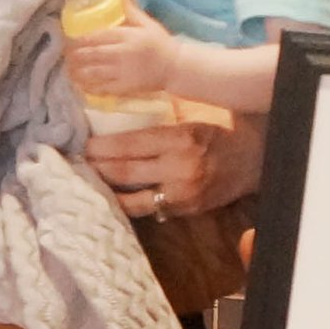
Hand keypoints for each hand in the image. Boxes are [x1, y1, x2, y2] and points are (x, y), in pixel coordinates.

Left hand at [66, 0, 174, 98]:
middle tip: (64, 55)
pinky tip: (80, 85)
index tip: (68, 39)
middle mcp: (122, 54)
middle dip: (75, 55)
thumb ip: (131, 12)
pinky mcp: (124, 88)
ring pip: (93, 72)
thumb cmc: (161, 43)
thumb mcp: (148, 24)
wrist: (175, 66)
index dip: (80, 39)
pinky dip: (89, 87)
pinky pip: (102, 88)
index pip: (97, 36)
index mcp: (127, 36)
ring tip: (68, 69)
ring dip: (77, 71)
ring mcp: (122, 73)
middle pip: (92, 54)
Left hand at [83, 111, 262, 222]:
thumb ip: (161, 121)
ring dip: (106, 190)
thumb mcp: (192, 117)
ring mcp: (182, 193)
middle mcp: (180, 167)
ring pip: (132, 197)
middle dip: (96, 167)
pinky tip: (111, 199)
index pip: (131, 143)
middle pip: (126, 170)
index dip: (103, 147)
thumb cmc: (219, 132)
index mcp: (180, 138)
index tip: (83, 145)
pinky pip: (148, 210)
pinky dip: (127, 205)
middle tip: (75, 163)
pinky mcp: (185, 210)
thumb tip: (118, 118)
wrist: (254, 159)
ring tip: (86, 183)